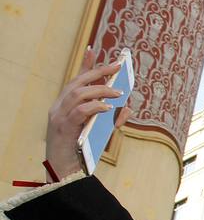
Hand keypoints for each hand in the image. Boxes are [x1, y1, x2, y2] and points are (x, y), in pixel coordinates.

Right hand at [46, 48, 126, 178]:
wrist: (65, 170)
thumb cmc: (80, 150)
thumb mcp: (100, 131)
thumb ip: (112, 119)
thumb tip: (127, 107)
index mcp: (65, 105)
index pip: (75, 80)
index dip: (84, 64)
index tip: (94, 49)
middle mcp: (59, 107)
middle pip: (77, 82)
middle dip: (97, 72)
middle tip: (117, 67)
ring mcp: (59, 116)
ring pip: (78, 93)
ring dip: (100, 90)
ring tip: (118, 92)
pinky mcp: (63, 127)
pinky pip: (80, 111)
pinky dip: (95, 106)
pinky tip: (107, 107)